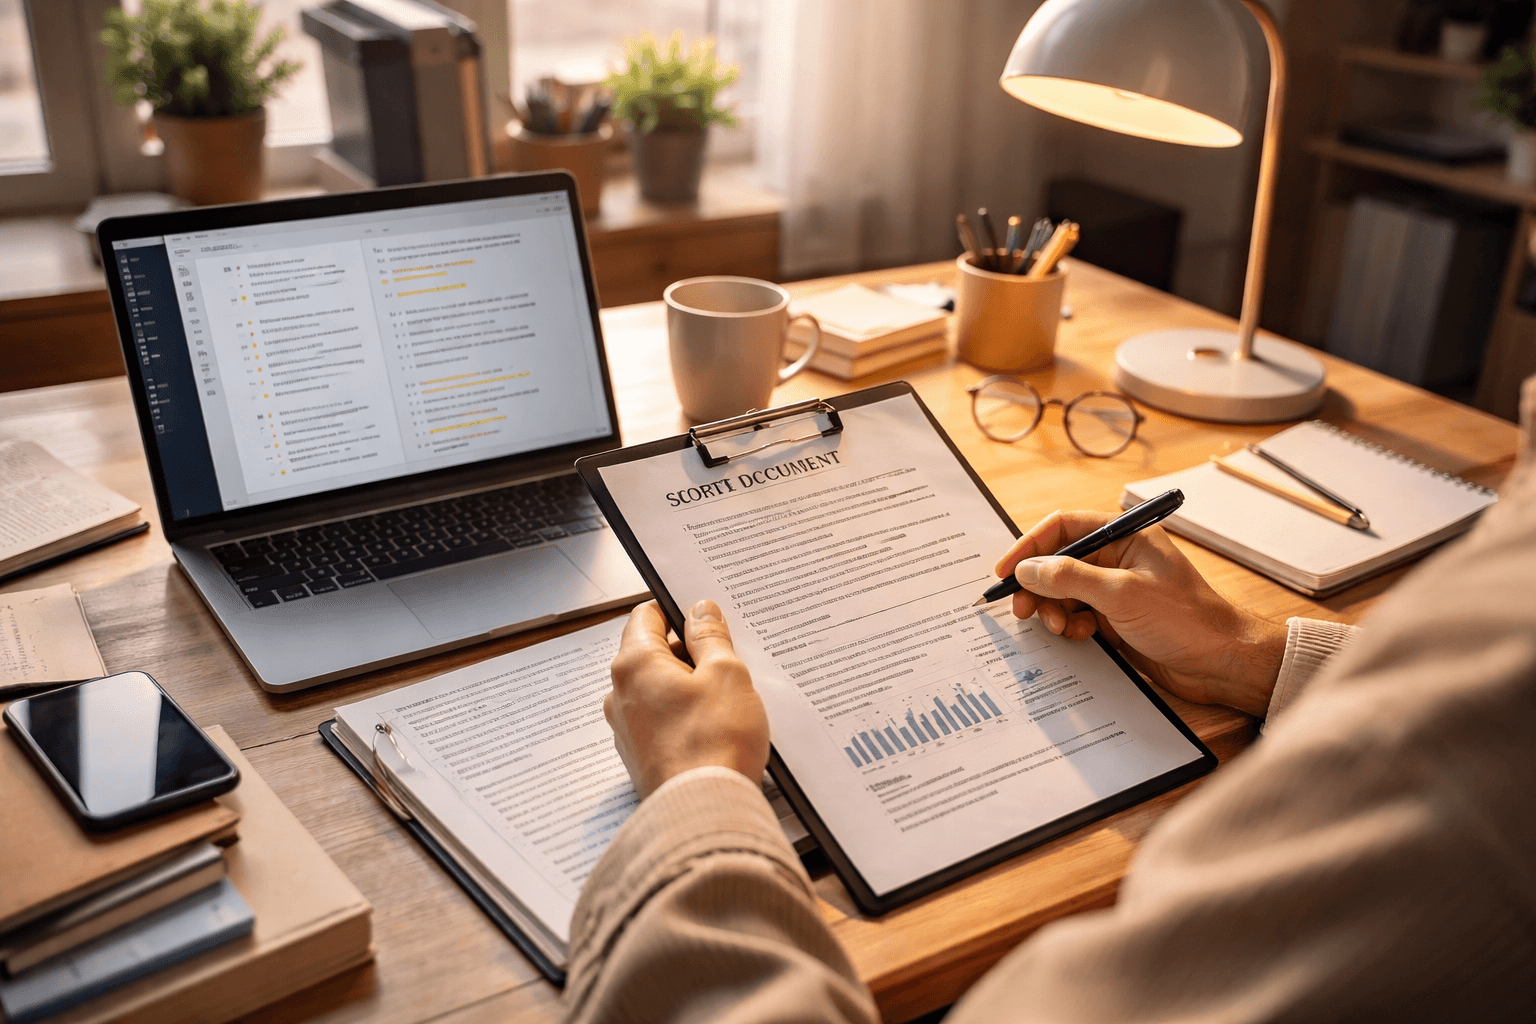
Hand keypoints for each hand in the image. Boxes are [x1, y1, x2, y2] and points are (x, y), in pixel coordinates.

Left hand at [605, 600, 769, 797]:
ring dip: (689, 687)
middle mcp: (620, 695)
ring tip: (726, 699)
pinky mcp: (641, 756)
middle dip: (688, 652)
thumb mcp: (726, 673)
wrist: (706, 812)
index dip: (676, 610)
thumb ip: (710, 636)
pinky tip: (715, 728)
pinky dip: (684, 717)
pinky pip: (661, 721)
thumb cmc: (714, 743)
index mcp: (634, 665)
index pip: (645, 616)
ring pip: (658, 690)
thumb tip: (700, 611)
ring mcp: (628, 729)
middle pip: (652, 654)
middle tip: (727, 660)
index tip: (704, 617)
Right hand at [994, 511, 1285, 715]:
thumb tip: (1026, 569)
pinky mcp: (1116, 618)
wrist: (1222, 663)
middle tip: (1021, 609)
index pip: (1064, 527)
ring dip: (1053, 609)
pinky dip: (1069, 625)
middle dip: (1037, 585)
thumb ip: (1070, 578)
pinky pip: (1076, 615)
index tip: (1005, 571)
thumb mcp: (1122, 594)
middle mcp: (1118, 558)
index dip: (1029, 547)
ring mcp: (1116, 589)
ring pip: (1063, 592)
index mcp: (1125, 536)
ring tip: (1059, 627)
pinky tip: (1080, 636)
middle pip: (1058, 562)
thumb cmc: (1187, 620)